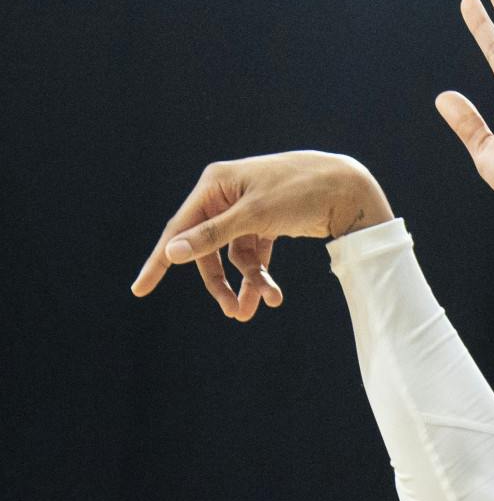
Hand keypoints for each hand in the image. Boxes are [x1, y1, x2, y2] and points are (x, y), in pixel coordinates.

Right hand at [131, 151, 388, 319]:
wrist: (345, 189)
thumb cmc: (298, 192)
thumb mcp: (253, 216)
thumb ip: (212, 236)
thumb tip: (172, 252)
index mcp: (214, 186)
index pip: (179, 230)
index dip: (160, 262)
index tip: (140, 289)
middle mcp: (225, 196)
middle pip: (208, 250)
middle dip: (220, 283)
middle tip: (234, 314)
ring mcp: (246, 212)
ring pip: (234, 258)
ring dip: (249, 284)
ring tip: (267, 305)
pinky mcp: (266, 224)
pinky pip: (254, 256)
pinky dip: (262, 276)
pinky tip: (274, 296)